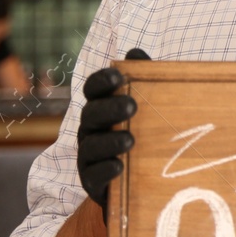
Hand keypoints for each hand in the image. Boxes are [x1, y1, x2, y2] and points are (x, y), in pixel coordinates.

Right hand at [76, 47, 149, 211]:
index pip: (93, 90)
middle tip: (132, 105)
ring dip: (109, 141)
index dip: (102, 81)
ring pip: (91, 146)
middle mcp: (90, 130)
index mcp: (100, 108)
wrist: (137, 184)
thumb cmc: (141, 135)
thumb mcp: (146, 108)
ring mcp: (88, 157)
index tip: (118, 75)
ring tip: (131, 140)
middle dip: (109, 109)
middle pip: (91, 114)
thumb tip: (136, 52)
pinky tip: (120, 166)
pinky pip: (94, 175)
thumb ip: (141, 81)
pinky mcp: (92, 183)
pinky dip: (106, 170)